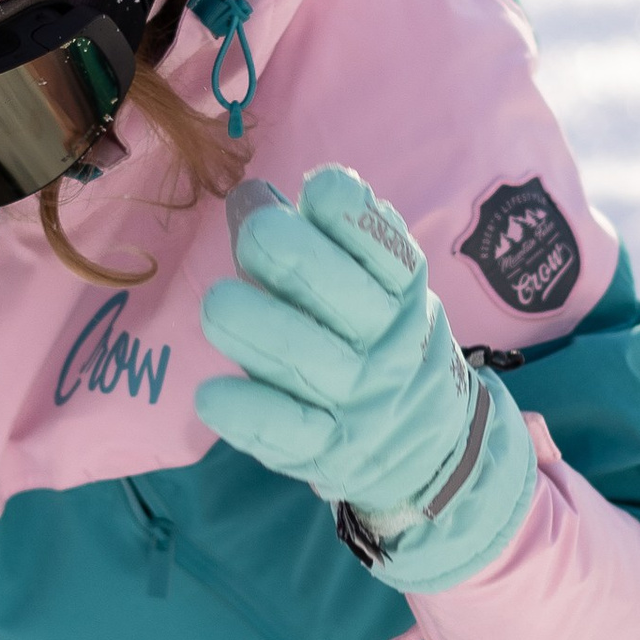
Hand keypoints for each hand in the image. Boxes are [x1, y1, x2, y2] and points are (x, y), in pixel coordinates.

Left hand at [196, 164, 537, 590]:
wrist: (426, 446)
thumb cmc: (369, 339)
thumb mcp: (366, 286)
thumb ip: (311, 242)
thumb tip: (249, 195)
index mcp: (401, 292)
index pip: (388, 251)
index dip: (354, 218)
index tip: (319, 187)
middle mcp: (389, 344)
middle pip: (352, 300)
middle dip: (302, 259)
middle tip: (256, 235)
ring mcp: (360, 400)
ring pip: (316, 362)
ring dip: (266, 330)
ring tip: (217, 304)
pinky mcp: (329, 452)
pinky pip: (294, 433)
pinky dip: (254, 414)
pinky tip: (213, 395)